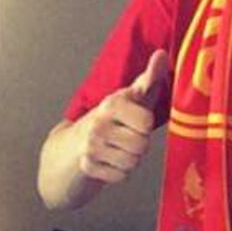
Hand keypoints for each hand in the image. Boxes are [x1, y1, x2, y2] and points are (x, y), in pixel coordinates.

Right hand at [78, 49, 169, 183]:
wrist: (70, 146)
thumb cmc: (112, 119)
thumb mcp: (131, 96)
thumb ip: (150, 77)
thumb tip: (161, 53)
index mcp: (112, 103)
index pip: (146, 122)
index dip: (145, 126)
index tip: (135, 120)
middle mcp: (99, 123)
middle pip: (141, 146)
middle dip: (139, 146)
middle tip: (126, 137)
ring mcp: (91, 146)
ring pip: (132, 163)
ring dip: (130, 160)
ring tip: (118, 149)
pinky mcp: (87, 167)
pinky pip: (120, 177)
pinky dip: (118, 173)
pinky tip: (108, 162)